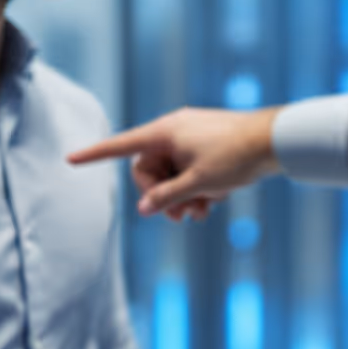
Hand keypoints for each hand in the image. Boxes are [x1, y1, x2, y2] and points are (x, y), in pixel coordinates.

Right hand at [68, 107, 279, 219]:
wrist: (276, 140)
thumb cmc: (236, 157)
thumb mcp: (198, 183)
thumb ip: (167, 197)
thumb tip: (144, 208)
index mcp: (164, 132)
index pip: (121, 146)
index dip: (95, 155)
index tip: (70, 159)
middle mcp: (173, 131)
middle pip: (149, 170)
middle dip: (161, 196)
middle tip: (181, 217)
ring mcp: (190, 138)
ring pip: (171, 174)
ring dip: (181, 197)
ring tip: (201, 213)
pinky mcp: (206, 145)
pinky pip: (188, 170)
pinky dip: (195, 188)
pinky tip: (212, 204)